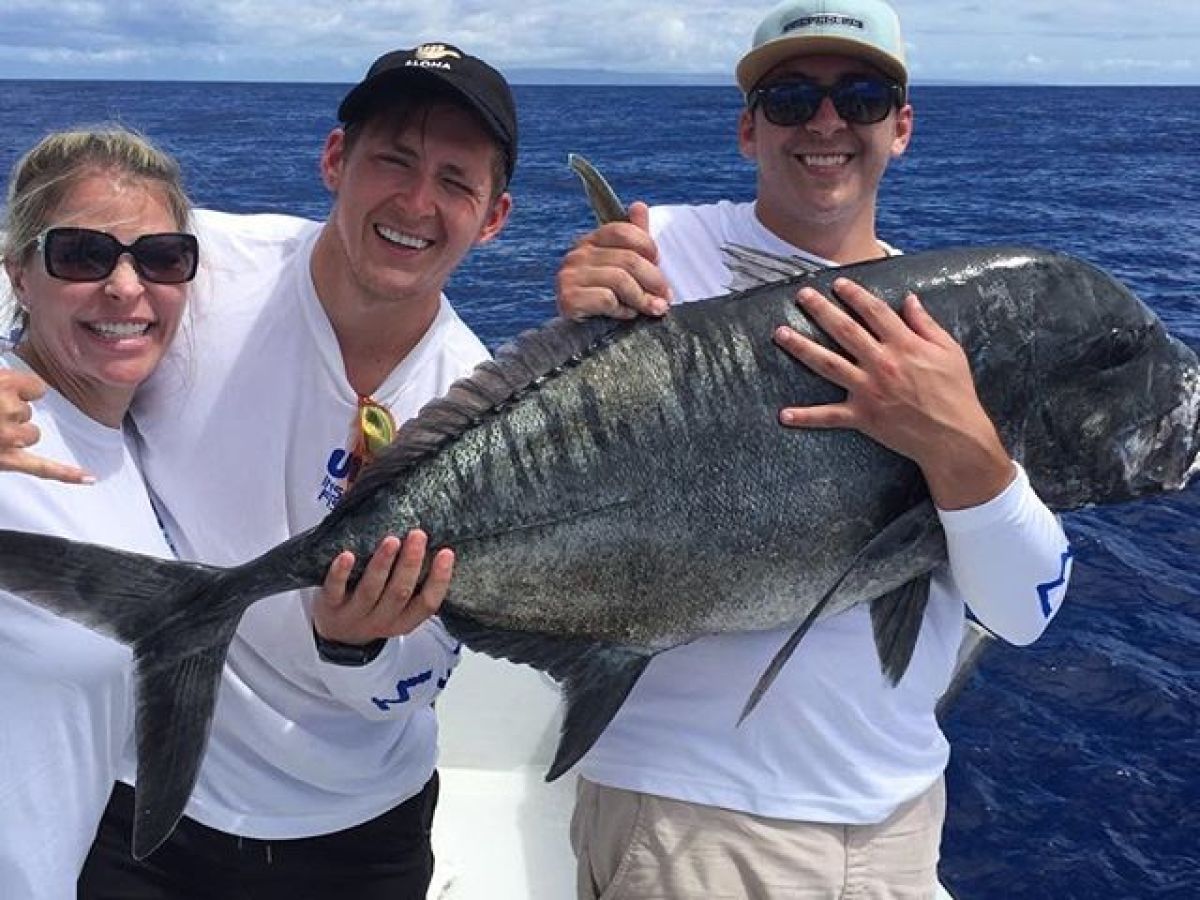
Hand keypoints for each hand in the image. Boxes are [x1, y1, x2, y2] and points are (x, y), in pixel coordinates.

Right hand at [0, 369, 93, 483]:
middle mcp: (8, 409)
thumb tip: (28, 388)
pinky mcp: (6, 460)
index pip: (37, 387)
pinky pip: (42, 468)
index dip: (21, 391)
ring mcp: (8, 437)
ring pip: (32, 435)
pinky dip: (67, 474)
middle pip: (29, 411)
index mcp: (3, 384)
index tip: (4, 393)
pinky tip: (90, 478)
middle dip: (9, 413)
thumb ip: (6, 382)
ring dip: (14, 435)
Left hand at [313, 529, 453, 645]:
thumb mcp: (397, 608)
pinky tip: (347, 555)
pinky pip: (335, 590)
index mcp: (403, 621)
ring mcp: (354, 615)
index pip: (427, 604)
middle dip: (410, 563)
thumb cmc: (371, 610)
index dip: (439, 580)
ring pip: (370, 590)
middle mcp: (381, 620)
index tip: (446, 553)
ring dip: (382, 564)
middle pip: (399, 593)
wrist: (335, 633)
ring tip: (391, 540)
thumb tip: (435, 548)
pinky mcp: (330, 606)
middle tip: (418, 536)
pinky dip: (341, 573)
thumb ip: (413, 586)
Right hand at [556, 201, 670, 319]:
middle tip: (665, 298)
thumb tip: (639, 206)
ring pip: (620, 280)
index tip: (659, 263)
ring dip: (642, 298)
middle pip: (628, 259)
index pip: (624, 231)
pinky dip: (623, 311)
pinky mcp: (568, 298)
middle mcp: (577, 254)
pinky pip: (607, 299)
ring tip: (652, 309)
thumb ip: (633, 237)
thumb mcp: (622, 265)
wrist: (579, 333)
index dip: (648, 247)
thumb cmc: (605, 296)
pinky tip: (625, 315)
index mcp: (591, 241)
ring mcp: (570, 276)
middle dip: (654, 280)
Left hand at [773, 277, 1013, 509]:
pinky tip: (784, 415)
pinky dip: (806, 417)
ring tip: (780, 333)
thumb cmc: (955, 392)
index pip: (874, 311)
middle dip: (820, 310)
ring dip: (802, 348)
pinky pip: (830, 416)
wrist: (954, 436)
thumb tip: (909, 299)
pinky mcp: (863, 416)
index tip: (838, 283)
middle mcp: (882, 363)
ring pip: (828, 364)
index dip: (855, 295)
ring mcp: (869, 390)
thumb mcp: (949, 351)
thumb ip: (926, 324)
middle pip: (844, 330)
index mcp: (904, 345)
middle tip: (801, 294)